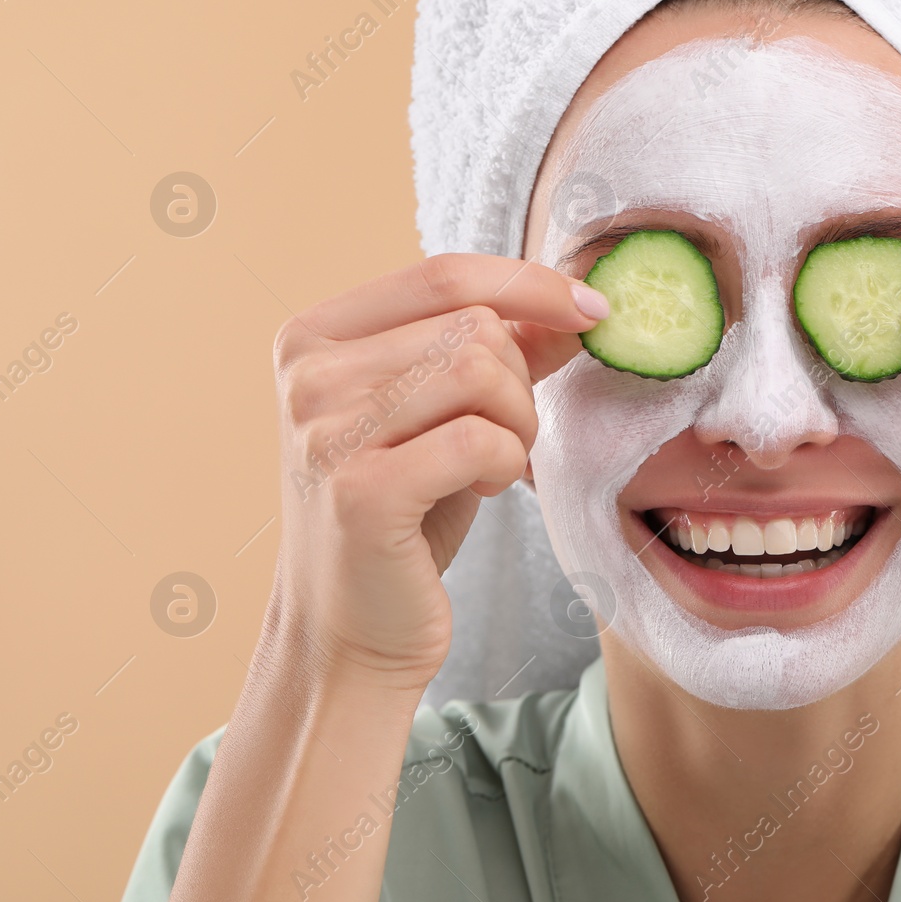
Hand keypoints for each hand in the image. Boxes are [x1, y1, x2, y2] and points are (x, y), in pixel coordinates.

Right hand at [267, 253, 606, 689]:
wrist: (349, 628)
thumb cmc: (403, 515)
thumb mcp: (445, 414)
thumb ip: (499, 351)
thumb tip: (577, 304)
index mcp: (314, 336)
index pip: (444, 273)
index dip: (531, 283)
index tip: (592, 311)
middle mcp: (308, 374)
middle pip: (473, 327)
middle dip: (519, 384)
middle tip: (503, 439)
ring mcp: (326, 431)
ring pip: (480, 375)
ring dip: (515, 426)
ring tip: (489, 466)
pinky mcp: (360, 492)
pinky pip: (479, 440)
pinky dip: (504, 465)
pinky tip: (481, 490)